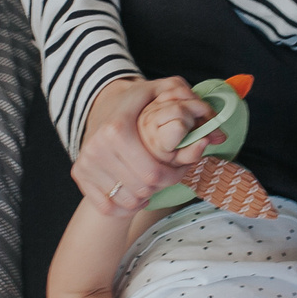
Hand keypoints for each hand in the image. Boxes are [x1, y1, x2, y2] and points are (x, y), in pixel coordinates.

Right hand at [76, 75, 212, 210]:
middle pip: (142, 189)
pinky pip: (108, 206)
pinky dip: (125, 203)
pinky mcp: (79, 175)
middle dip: (162, 185)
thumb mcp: (163, 91)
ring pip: (127, 200)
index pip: (153, 173)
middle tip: (168, 174)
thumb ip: (190, 102)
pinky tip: (133, 187)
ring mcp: (86, 163)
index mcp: (117, 129)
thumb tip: (217, 130)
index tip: (181, 167)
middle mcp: (97, 148)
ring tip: (151, 180)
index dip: (174, 175)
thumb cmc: (138, 102)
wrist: (101, 103)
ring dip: (145, 196)